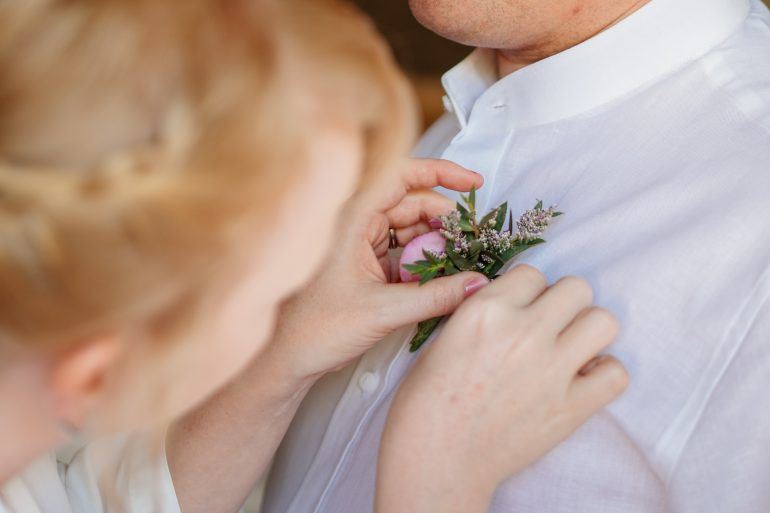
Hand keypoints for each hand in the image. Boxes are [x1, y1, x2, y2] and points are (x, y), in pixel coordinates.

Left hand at [258, 158, 488, 382]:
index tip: (474, 183)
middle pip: (411, 203)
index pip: (401, 175)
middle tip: (473, 241)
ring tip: (461, 261)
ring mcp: (357, 242)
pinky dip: (422, 260)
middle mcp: (353, 222)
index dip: (442, 172)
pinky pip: (400, 250)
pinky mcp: (361, 262)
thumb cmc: (314, 329)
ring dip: (435, 242)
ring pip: (408, 228)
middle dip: (445, 219)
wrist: (282, 359)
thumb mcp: (383, 311)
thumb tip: (478, 284)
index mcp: (350, 218)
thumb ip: (436, 297)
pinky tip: (440, 276)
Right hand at [377, 265, 628, 512]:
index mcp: (486, 309)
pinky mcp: (572, 407)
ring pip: (604, 320)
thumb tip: (517, 305)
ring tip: (570, 349)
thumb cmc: (426, 402)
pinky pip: (616, 373)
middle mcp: (524, 331)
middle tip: (549, 327)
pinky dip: (604, 374)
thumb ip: (484, 313)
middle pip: (577, 287)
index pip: (532, 273)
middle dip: (564, 304)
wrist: (436, 460)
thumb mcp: (445, 337)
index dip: (528, 292)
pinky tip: (582, 381)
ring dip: (589, 332)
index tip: (522, 311)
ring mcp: (552, 369)